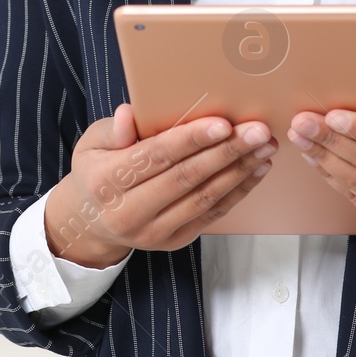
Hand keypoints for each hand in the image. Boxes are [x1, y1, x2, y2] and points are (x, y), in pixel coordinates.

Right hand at [44, 104, 275, 268]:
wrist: (92, 222)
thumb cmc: (96, 172)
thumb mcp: (91, 144)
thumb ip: (112, 130)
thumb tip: (128, 115)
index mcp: (106, 182)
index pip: (156, 157)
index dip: (191, 140)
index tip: (223, 124)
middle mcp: (129, 212)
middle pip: (186, 178)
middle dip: (227, 152)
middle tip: (258, 131)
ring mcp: (153, 231)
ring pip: (204, 198)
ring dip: (239, 171)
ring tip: (265, 147)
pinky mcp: (173, 241)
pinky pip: (211, 214)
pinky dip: (237, 191)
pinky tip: (256, 170)